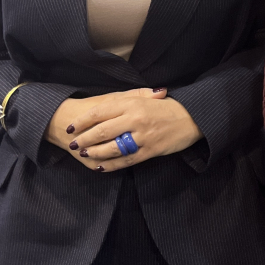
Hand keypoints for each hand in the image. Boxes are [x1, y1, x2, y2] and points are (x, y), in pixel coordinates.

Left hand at [47, 88, 201, 171]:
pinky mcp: (150, 150)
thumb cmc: (168, 107)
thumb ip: (129, 99)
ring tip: (85, 154)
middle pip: (102, 130)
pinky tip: (101, 167)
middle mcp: (135, 118)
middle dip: (84, 138)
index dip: (83, 121)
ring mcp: (142, 136)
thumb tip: (106, 104)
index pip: (100, 112)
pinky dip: (112, 165)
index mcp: (132, 103)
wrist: (193, 118)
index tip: (72, 127)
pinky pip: (126, 160)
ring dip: (95, 152)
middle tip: (73, 144)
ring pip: (112, 146)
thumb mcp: (148, 98)